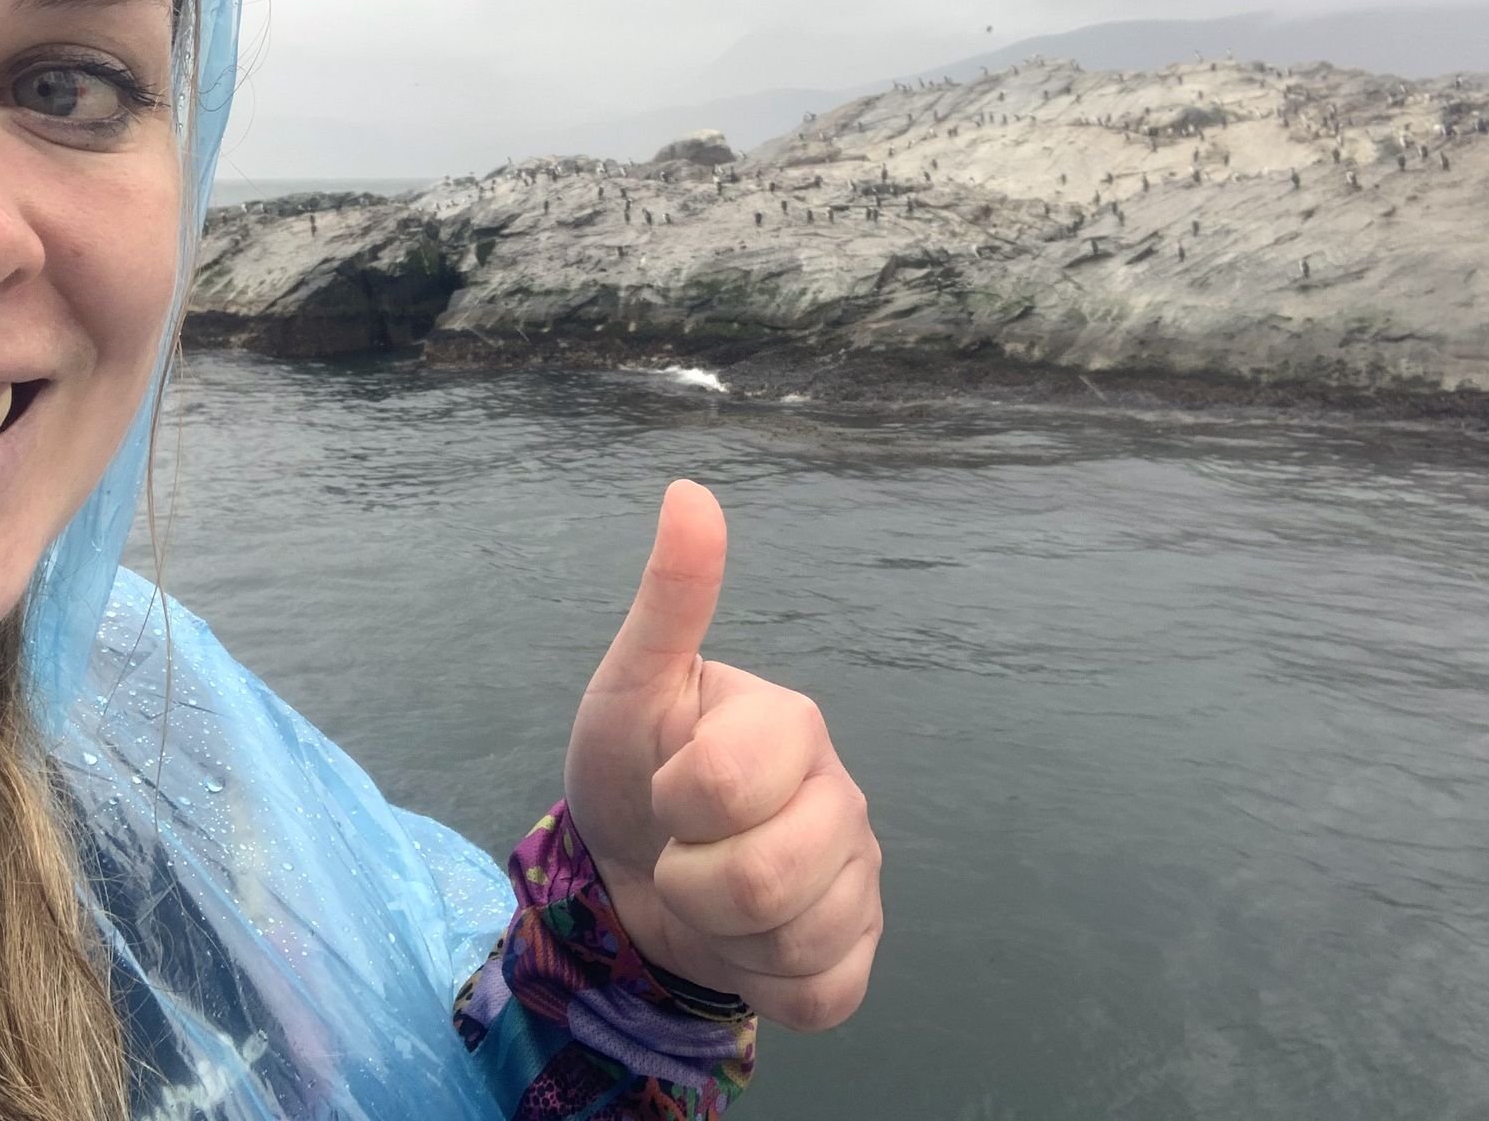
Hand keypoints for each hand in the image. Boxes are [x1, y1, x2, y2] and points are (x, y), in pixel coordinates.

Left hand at [563, 479, 882, 1031]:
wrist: (630, 871)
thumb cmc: (633, 767)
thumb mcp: (631, 687)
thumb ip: (669, 600)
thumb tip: (689, 491)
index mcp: (792, 726)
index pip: (723, 786)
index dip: (673, 801)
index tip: (666, 786)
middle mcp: (843, 798)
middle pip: (766, 881)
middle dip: (691, 880)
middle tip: (681, 849)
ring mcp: (858, 879)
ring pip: (795, 943)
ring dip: (722, 934)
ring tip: (709, 893)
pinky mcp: (855, 952)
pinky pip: (821, 996)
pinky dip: (762, 982)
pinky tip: (745, 942)